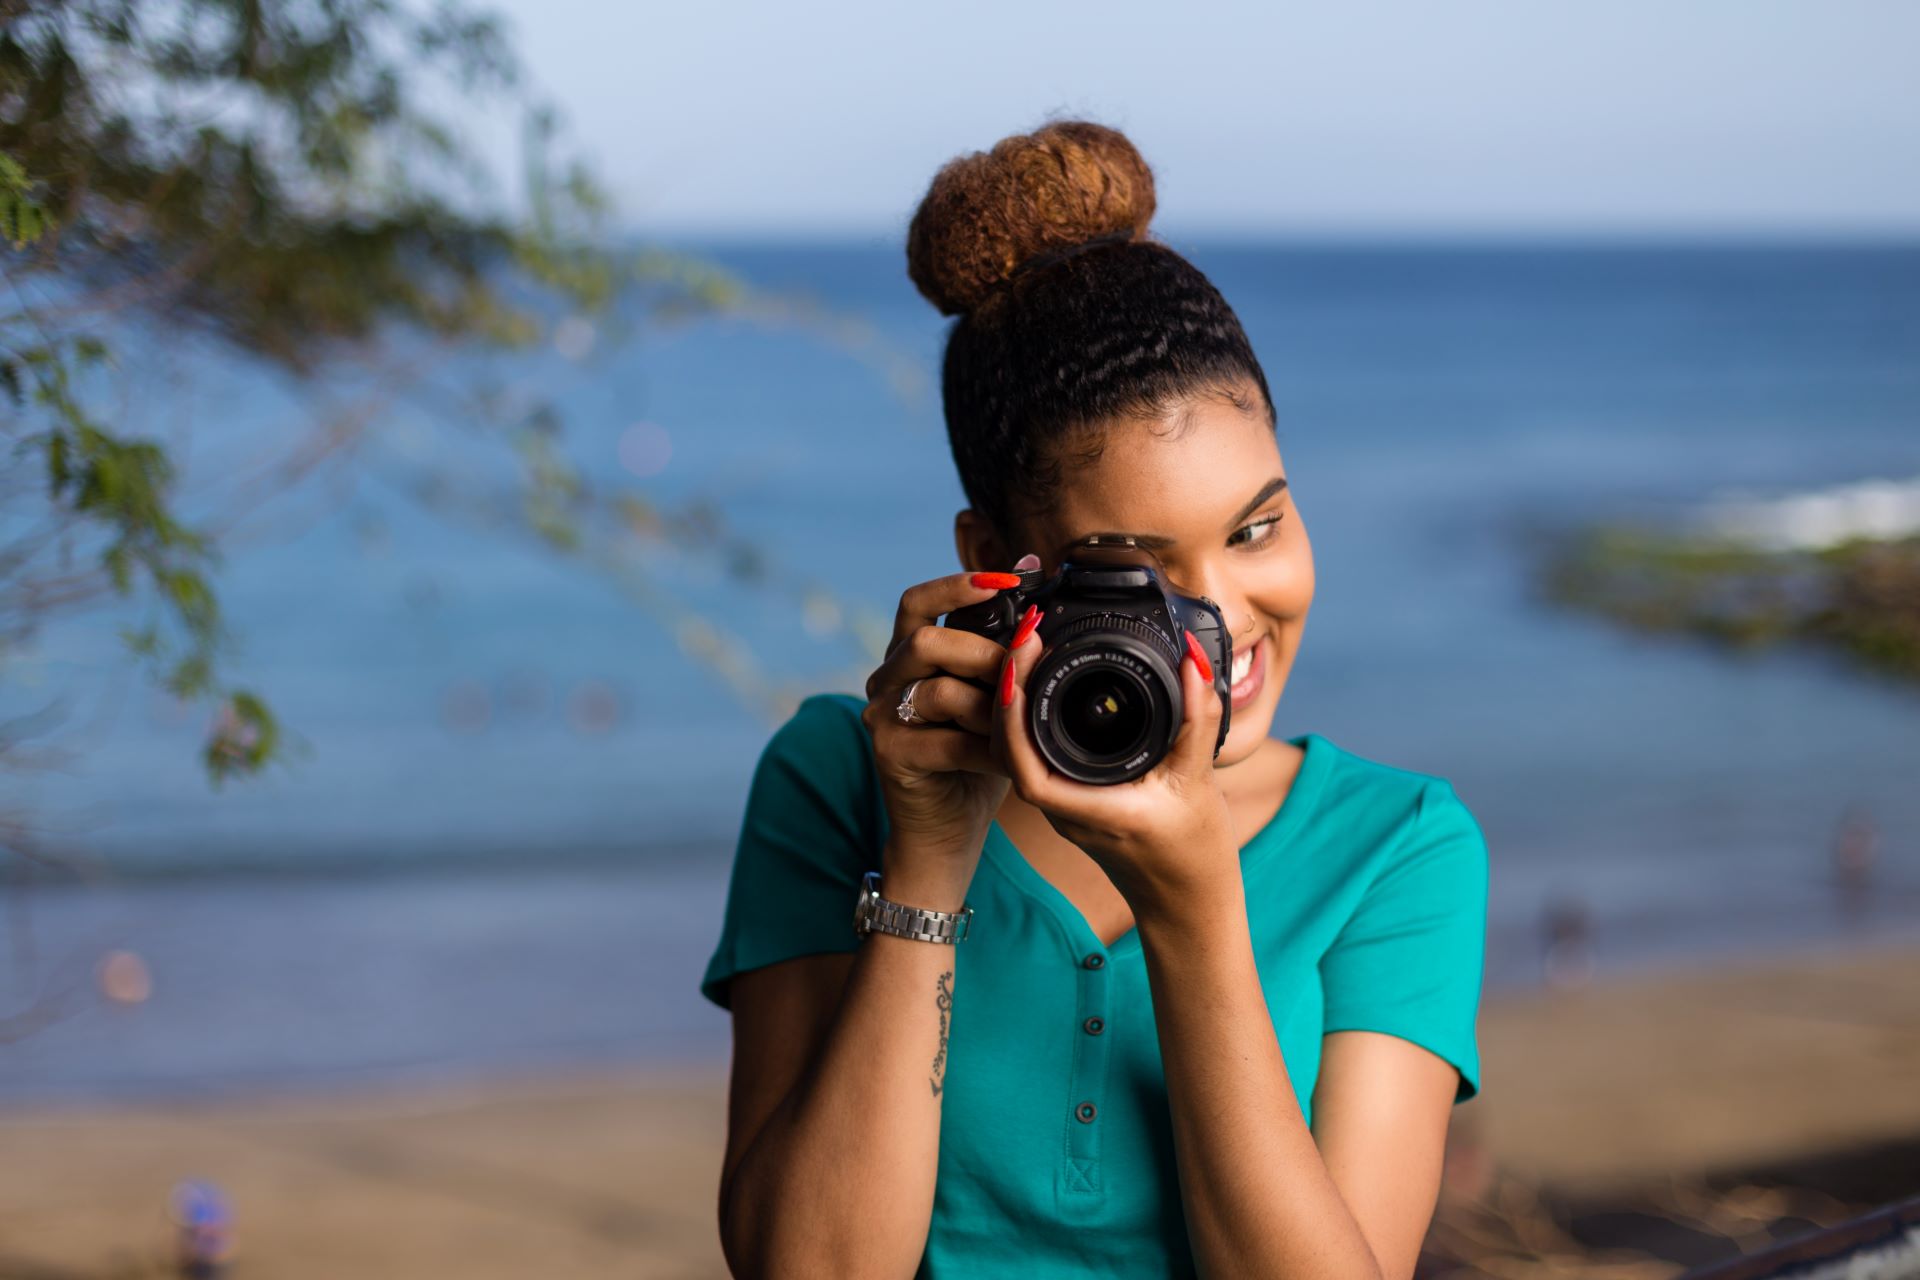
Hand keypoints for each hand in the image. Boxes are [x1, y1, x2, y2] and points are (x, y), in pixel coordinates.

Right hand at [861, 559, 1033, 866]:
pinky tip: (1011, 758)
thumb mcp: (993, 693)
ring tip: (1019, 724)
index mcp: (909, 654)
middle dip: (983, 653)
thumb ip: (1003, 643)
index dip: (956, 586)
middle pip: (927, 641)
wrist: (948, 826)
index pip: (917, 602)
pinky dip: (989, 749)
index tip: (1006, 580)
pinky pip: (949, 741)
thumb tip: (1032, 568)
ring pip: (938, 690)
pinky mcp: (889, 753)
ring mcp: (881, 715)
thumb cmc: (975, 754)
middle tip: (1022, 673)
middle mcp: (886, 678)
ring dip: (990, 707)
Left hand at [991, 628, 1237, 918]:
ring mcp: (1061, 803)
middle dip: (1009, 685)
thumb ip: (1196, 717)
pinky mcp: (1069, 796)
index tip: (1021, 658)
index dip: (1011, 709)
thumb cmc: (1194, 853)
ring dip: (1016, 697)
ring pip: (1015, 748)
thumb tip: (1190, 659)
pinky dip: (1030, 713)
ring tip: (1030, 646)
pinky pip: (1033, 751)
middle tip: (1027, 632)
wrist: (1189, 903)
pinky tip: (1043, 678)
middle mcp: (1062, 806)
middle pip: (1007, 745)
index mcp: (1084, 807)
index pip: (1022, 759)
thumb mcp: (1198, 780)